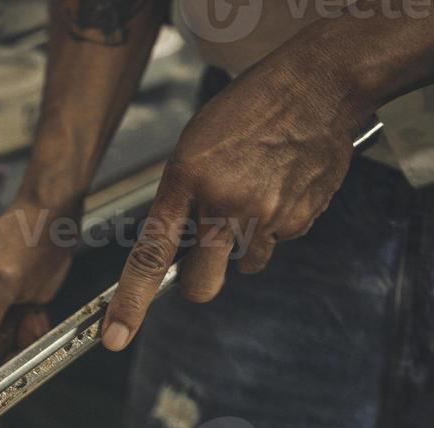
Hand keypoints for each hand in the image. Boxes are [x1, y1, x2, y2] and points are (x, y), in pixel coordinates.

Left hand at [101, 55, 367, 350]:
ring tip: (257, 193)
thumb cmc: (252, 108)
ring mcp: (265, 215)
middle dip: (201, 279)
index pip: (151, 254)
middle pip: (202, 284)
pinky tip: (282, 186)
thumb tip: (179, 246)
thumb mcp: (197, 145)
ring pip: (245, 264)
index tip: (114, 337)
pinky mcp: (299, 220)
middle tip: (208, 251)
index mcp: (187, 178)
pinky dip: (277, 224)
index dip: (131, 302)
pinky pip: (278, 241)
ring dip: (245, 243)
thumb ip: (184, 197)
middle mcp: (224, 203)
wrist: (319, 84)